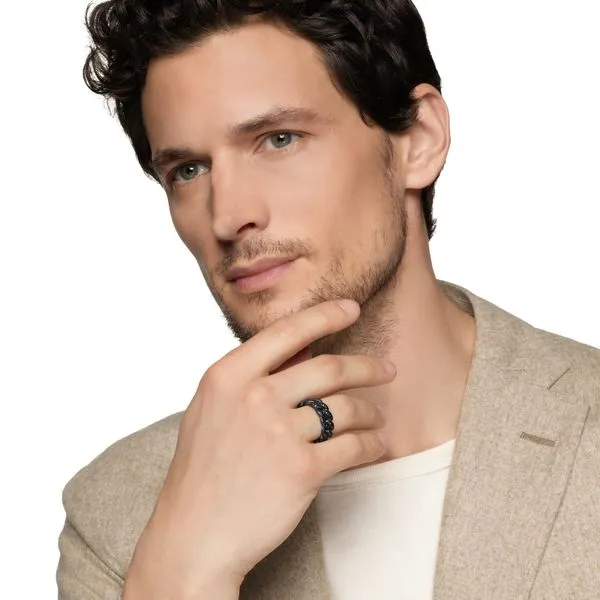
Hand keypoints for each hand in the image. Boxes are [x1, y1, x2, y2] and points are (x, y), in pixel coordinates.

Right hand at [124, 299, 394, 598]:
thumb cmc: (203, 472)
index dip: (326, 315)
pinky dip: (372, 443)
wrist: (194, 535)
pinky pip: (354, 446)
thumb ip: (249, 377)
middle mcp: (254, 396)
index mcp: (228, 375)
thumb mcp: (212, 410)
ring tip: (376, 417)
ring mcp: (278, 432)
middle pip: (329, 366)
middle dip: (367, 366)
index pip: (288, 331)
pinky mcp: (302, 469)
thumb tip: (300, 352)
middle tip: (386, 368)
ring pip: (346, 407)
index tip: (351, 309)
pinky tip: (377, 444)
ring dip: (370, 411)